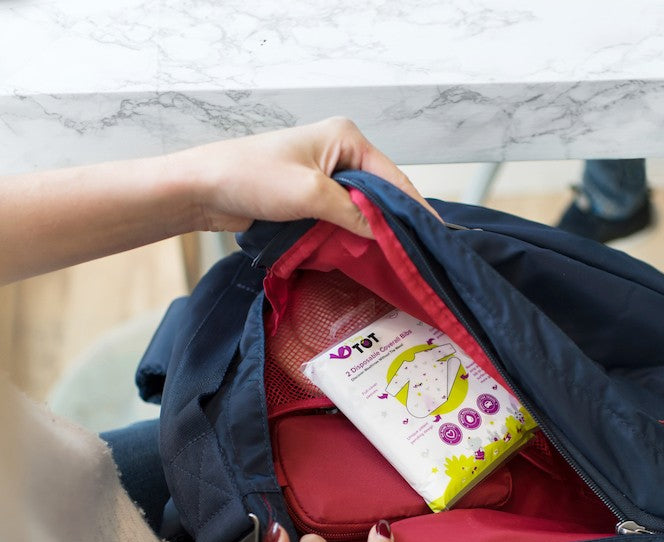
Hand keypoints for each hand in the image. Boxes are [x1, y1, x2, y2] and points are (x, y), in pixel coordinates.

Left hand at [173, 116, 439, 238]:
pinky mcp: (311, 194)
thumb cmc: (252, 178)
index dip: (412, 207)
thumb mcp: (310, 194)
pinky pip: (342, 215)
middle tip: (413, 252)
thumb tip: (382, 234)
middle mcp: (340, 152)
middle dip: (392, 220)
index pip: (391, 175)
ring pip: (361, 206)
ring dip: (369, 229)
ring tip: (393, 256)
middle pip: (379, 192)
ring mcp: (325, 174)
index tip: (432, 235)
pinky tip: (362, 251)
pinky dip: (350, 232)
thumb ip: (351, 213)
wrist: (205, 188)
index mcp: (345, 138)